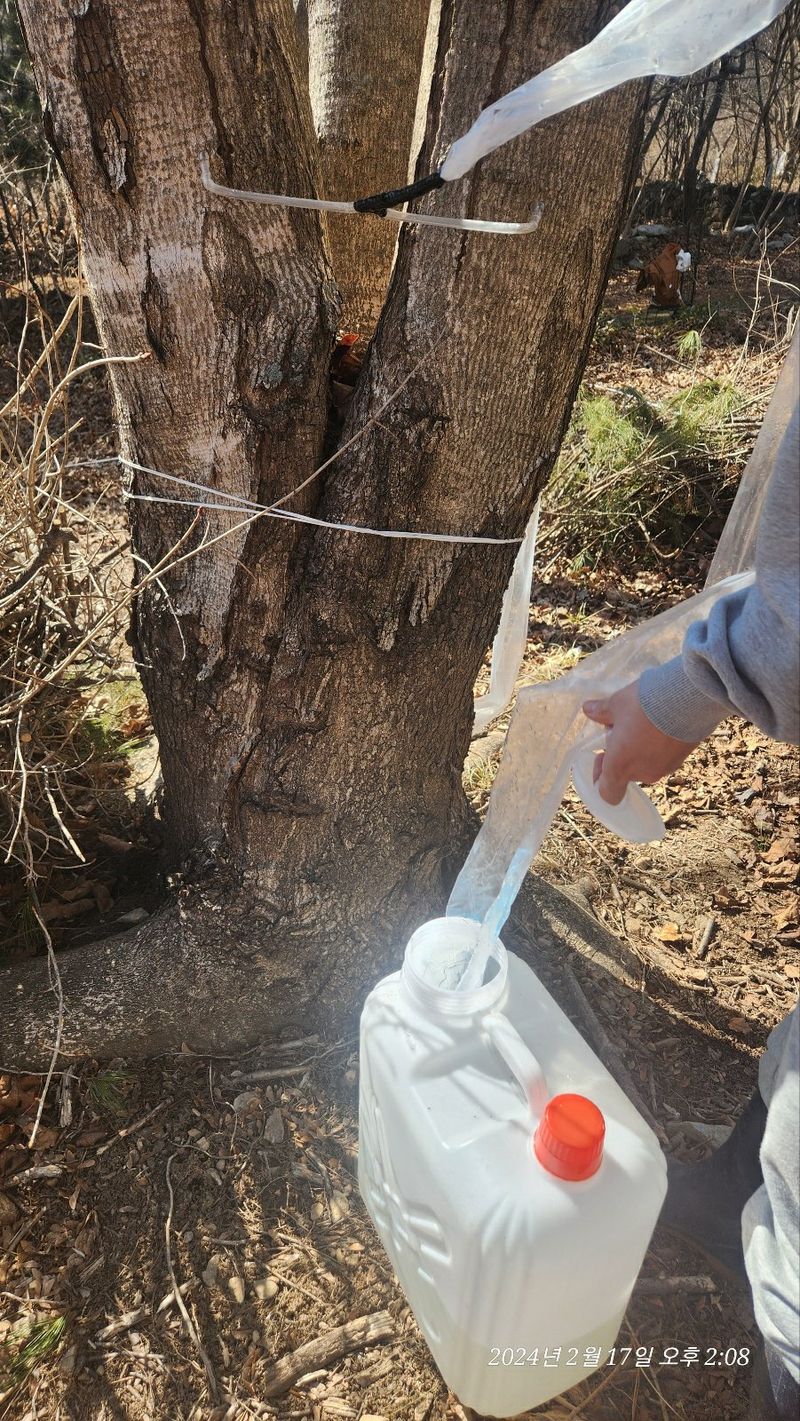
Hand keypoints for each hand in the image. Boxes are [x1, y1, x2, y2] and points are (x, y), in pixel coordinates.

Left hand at [582, 680, 699, 804]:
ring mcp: (666, 767)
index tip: (602, 755)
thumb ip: (601, 712)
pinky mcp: (684, 757)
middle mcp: (643, 773)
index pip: (608, 793)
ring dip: (642, 747)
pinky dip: (660, 743)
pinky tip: (663, 720)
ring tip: (645, 719)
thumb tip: (588, 710)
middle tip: (624, 725)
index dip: (600, 778)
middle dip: (623, 751)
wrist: (688, 697)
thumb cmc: (643, 704)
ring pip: (647, 762)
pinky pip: (665, 755)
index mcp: (620, 766)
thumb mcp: (617, 703)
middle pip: (628, 771)